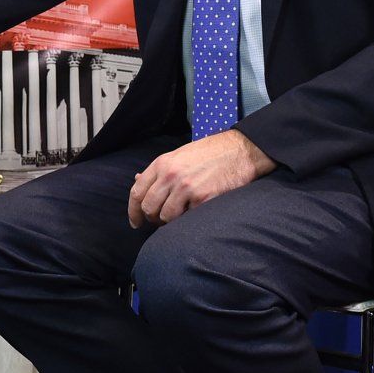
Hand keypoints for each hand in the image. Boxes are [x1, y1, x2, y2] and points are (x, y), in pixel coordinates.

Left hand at [127, 130, 276, 228]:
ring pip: (166, 217)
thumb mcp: (178, 155)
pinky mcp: (203, 198)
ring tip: (180, 215)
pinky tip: (195, 211)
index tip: (135, 222)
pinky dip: (189, 219)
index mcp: (162, 163)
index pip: (137, 192)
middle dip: (151, 218)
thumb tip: (137, 180)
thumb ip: (158, 170)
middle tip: (159, 221)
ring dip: (170, 221)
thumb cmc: (209, 153)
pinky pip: (187, 218)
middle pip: (149, 207)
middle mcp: (170, 175)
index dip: (133, 211)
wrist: (240, 150)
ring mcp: (186, 188)